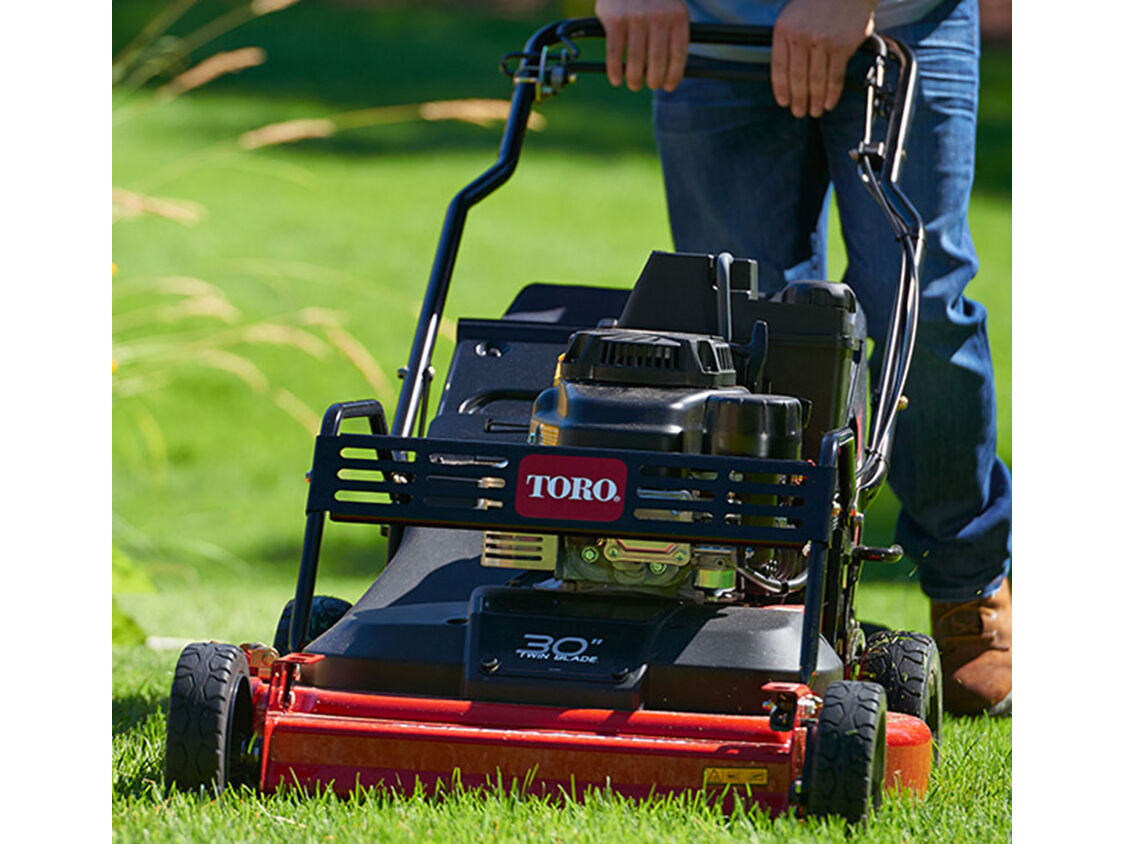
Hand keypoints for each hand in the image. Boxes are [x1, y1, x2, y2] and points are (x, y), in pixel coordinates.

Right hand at [595, 0, 689, 91]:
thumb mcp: (671, 7)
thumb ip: (672, 32)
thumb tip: (671, 70)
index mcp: (677, 16)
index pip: (678, 54)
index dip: (673, 75)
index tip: (668, 86)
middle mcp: (659, 18)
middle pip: (657, 61)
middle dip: (654, 80)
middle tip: (650, 85)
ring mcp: (636, 19)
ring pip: (635, 61)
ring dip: (634, 79)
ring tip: (634, 84)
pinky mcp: (615, 20)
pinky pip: (614, 53)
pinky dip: (614, 70)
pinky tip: (616, 79)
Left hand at [771, 0, 875, 117]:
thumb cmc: (819, 3)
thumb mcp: (793, 17)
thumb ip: (787, 42)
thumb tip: (785, 74)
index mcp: (784, 30)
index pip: (778, 68)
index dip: (781, 89)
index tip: (784, 102)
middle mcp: (801, 36)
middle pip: (796, 78)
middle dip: (798, 100)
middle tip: (799, 112)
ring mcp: (821, 41)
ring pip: (815, 80)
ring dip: (814, 100)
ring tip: (814, 111)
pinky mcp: (841, 46)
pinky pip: (834, 76)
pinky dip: (832, 93)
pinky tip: (829, 102)